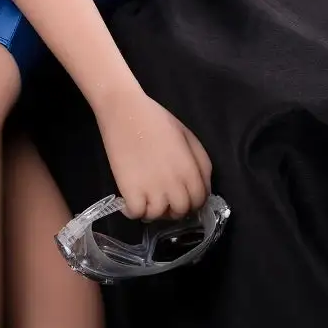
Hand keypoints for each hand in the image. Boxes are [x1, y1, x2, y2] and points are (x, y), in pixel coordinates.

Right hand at [95, 90, 211, 220]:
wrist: (125, 111)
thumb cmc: (156, 119)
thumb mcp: (188, 136)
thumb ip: (200, 162)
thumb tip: (203, 186)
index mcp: (190, 170)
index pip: (199, 200)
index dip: (193, 201)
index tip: (183, 196)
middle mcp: (174, 184)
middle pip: (180, 211)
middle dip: (174, 208)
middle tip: (164, 198)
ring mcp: (152, 190)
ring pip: (158, 216)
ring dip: (154, 210)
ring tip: (147, 198)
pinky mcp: (130, 191)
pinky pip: (136, 213)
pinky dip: (134, 210)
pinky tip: (132, 199)